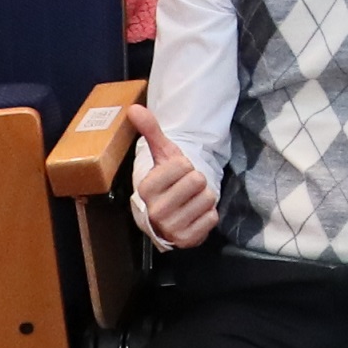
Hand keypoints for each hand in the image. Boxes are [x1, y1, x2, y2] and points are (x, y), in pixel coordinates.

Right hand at [126, 104, 220, 247]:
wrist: (170, 218)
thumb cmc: (168, 183)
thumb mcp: (162, 156)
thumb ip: (151, 131)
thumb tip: (135, 108)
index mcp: (146, 188)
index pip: (183, 165)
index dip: (185, 167)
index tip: (176, 176)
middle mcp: (155, 210)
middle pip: (198, 181)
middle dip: (197, 182)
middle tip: (186, 190)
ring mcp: (171, 227)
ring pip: (208, 198)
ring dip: (204, 198)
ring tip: (190, 202)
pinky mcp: (187, 239)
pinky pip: (212, 217)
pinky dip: (208, 215)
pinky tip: (195, 216)